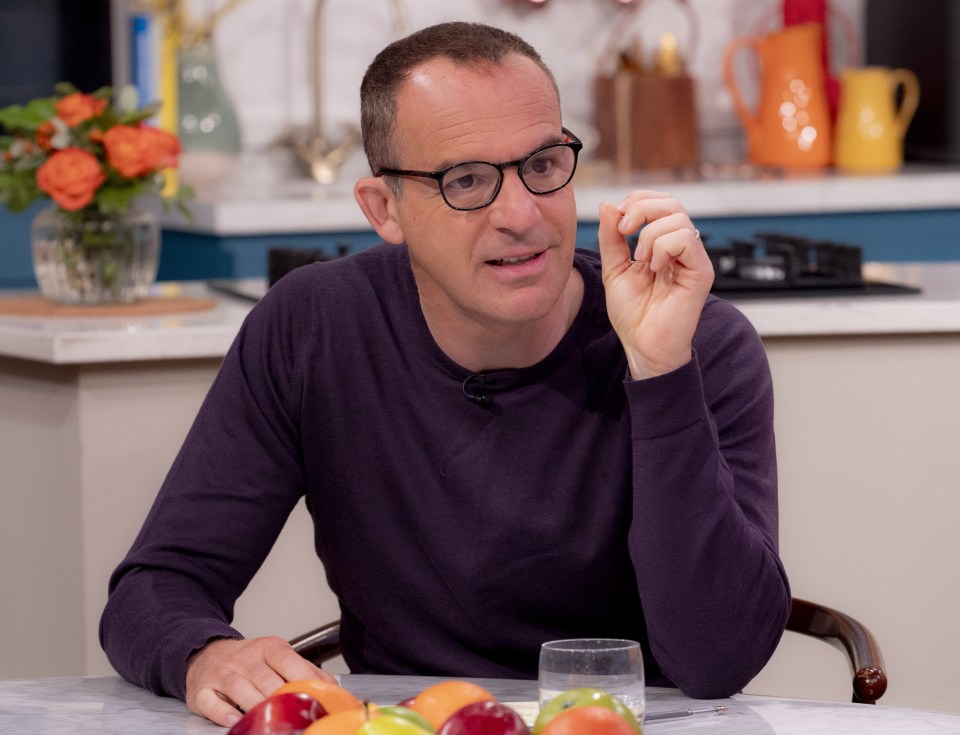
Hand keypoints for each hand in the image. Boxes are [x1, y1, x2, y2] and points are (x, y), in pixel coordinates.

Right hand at [185, 636, 335, 726]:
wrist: (207, 653)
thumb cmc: (249, 659)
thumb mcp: (277, 656)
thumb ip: (305, 669)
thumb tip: (331, 687)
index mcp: (268, 648)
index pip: (288, 661)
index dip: (303, 679)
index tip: (316, 696)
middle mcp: (244, 658)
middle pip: (266, 679)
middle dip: (281, 698)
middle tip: (295, 715)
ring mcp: (222, 673)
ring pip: (240, 689)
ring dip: (256, 706)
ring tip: (269, 720)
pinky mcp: (202, 690)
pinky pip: (212, 702)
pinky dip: (224, 713)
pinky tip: (236, 721)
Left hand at [597, 190, 713, 378]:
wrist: (643, 346)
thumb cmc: (633, 314)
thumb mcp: (613, 268)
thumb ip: (611, 238)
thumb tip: (608, 205)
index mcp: (662, 243)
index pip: (658, 202)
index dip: (636, 202)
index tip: (618, 225)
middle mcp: (681, 247)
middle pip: (671, 203)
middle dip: (641, 209)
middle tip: (624, 232)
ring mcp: (693, 258)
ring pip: (678, 218)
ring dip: (650, 236)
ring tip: (642, 262)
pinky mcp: (701, 271)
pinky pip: (686, 239)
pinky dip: (663, 248)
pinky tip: (656, 269)